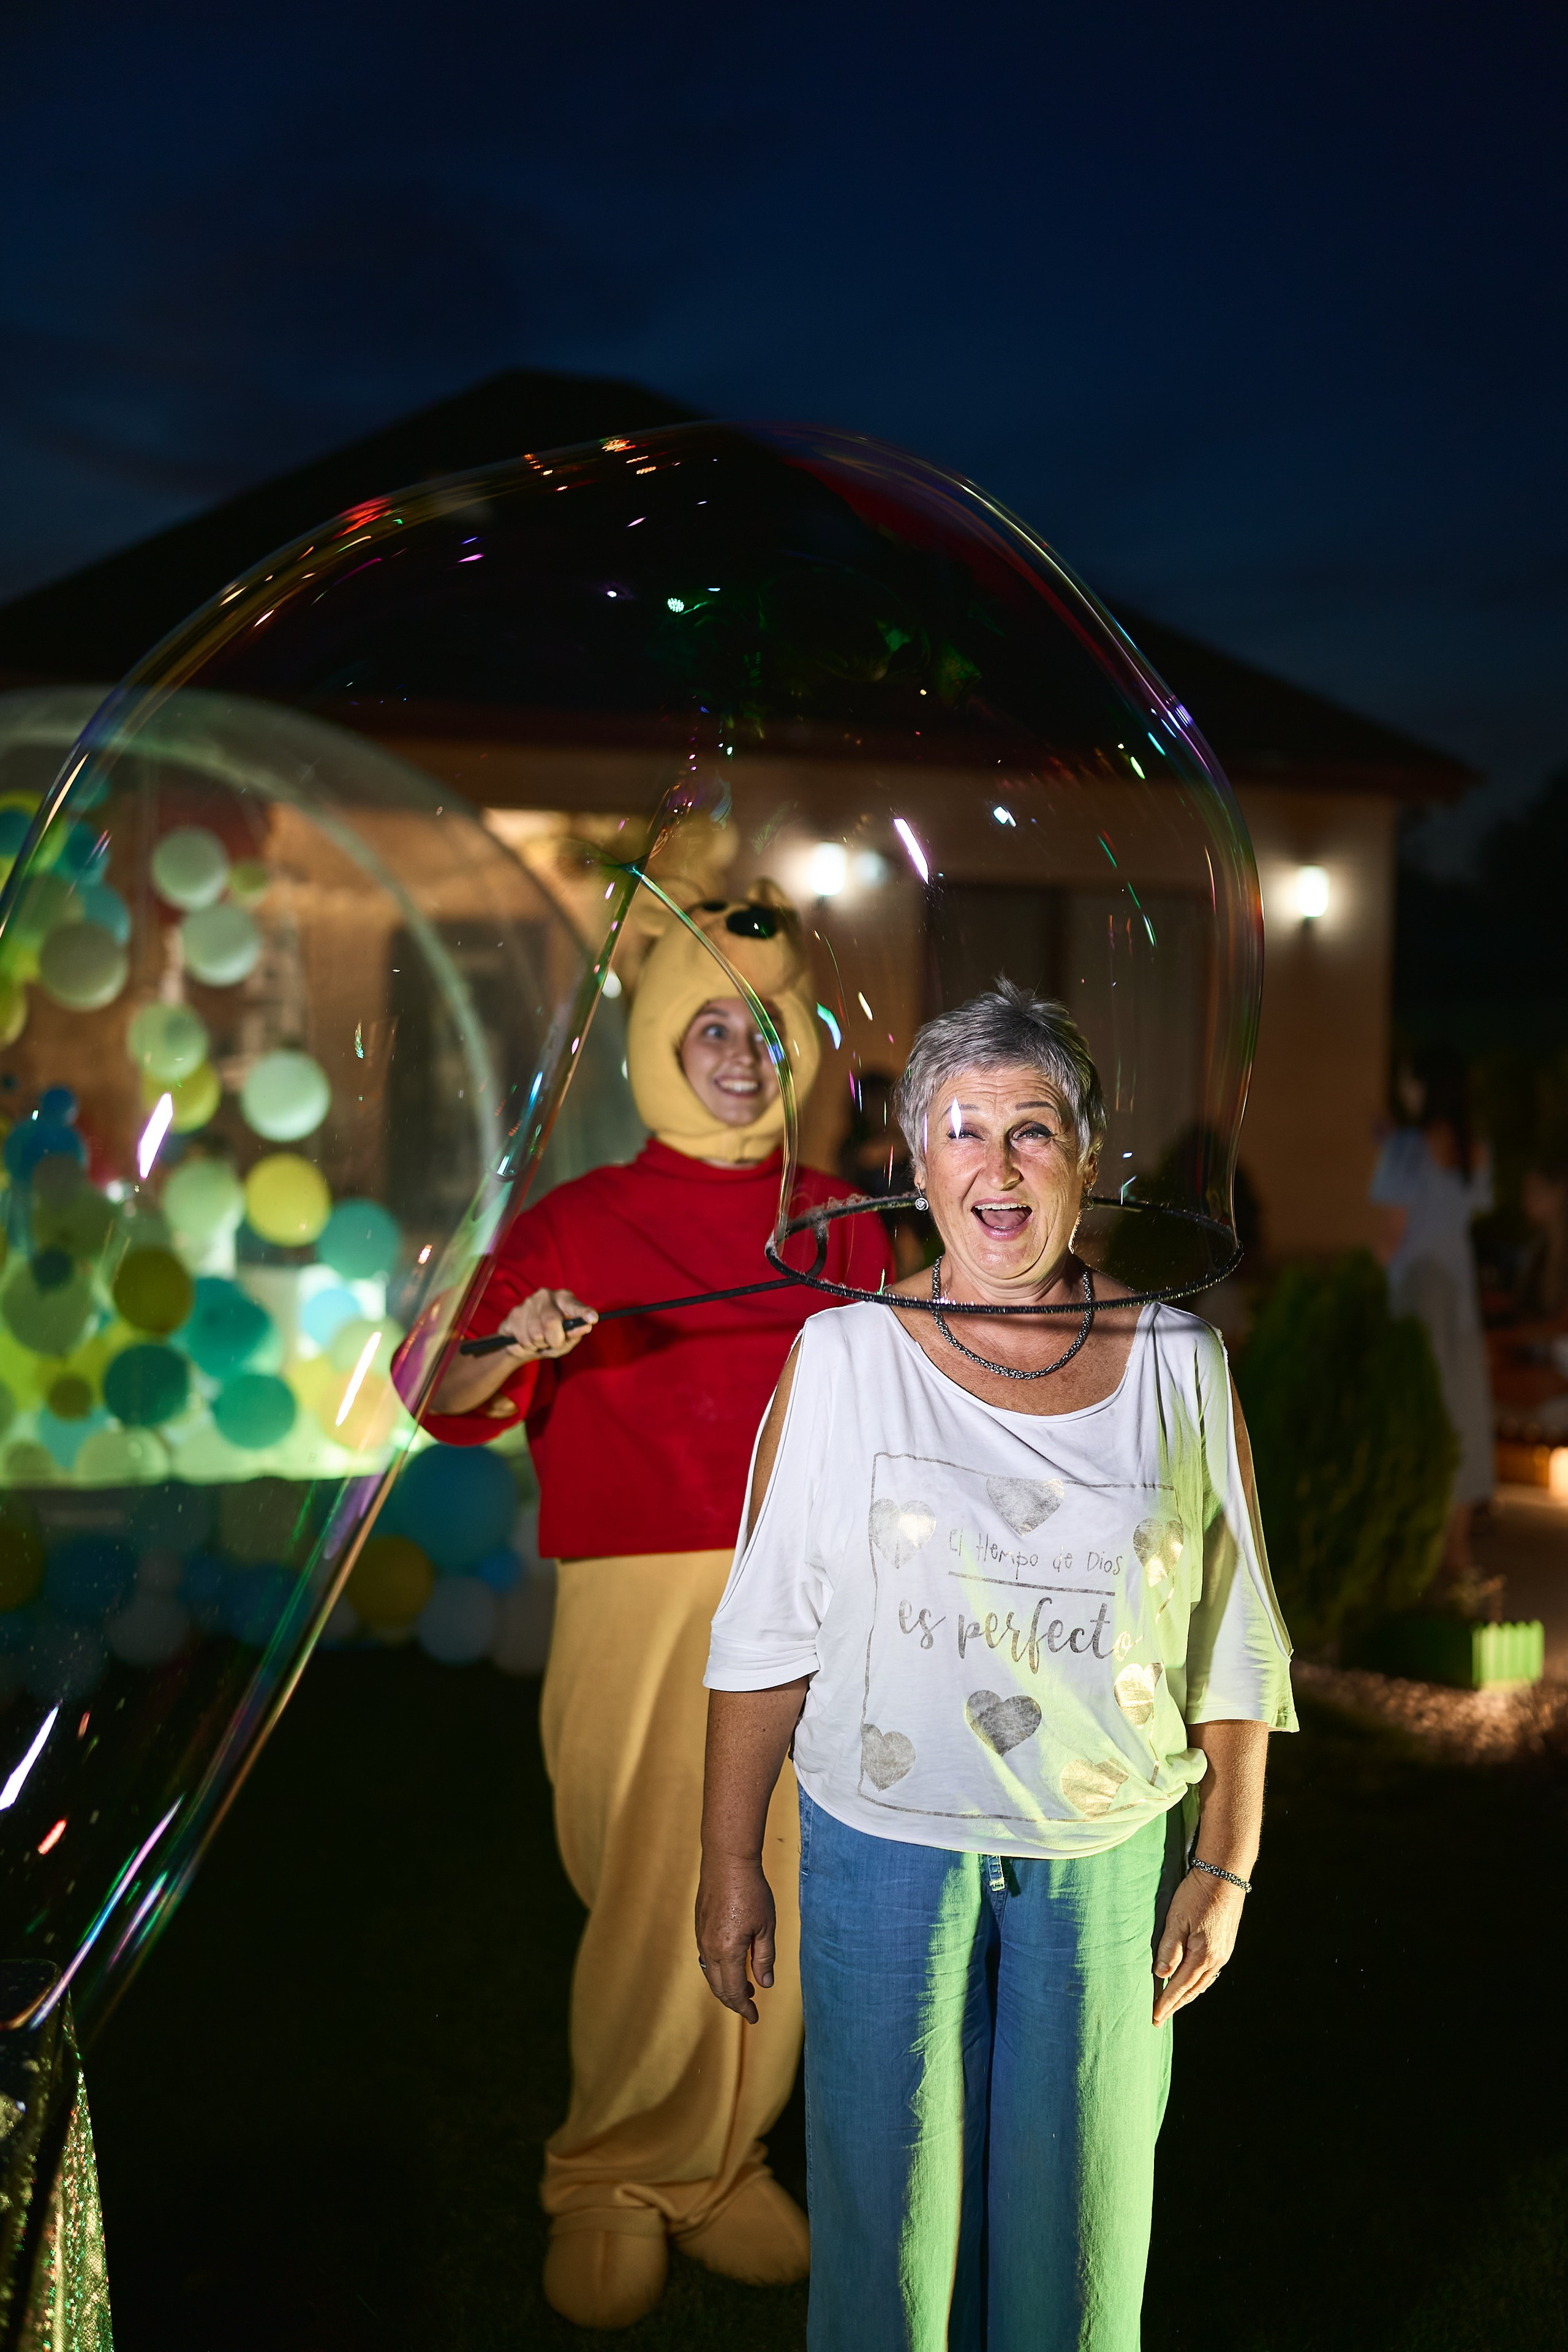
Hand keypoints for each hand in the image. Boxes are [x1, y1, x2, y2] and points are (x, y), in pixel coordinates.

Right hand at [497, 1287, 596, 1360]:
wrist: (522, 1343)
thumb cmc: (550, 1339)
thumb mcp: (565, 1341)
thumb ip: (574, 1334)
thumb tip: (585, 1327)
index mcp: (564, 1299)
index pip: (574, 1305)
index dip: (583, 1312)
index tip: (593, 1319)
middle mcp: (546, 1295)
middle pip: (551, 1322)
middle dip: (554, 1340)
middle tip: (554, 1342)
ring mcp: (528, 1302)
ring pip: (535, 1333)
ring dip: (539, 1344)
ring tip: (539, 1340)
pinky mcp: (514, 1313)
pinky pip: (523, 1337)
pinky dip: (527, 1345)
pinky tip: (527, 1338)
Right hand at [694, 1853, 775, 2024]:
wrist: (727, 1861)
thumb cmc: (751, 1891)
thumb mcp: (766, 1927)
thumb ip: (764, 1958)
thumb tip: (764, 1984)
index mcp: (727, 1951)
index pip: (733, 1991)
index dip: (744, 2007)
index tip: (754, 2017)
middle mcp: (709, 1948)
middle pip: (718, 1986)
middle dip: (734, 2001)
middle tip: (750, 2008)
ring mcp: (701, 1937)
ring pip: (709, 1973)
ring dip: (725, 1985)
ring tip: (745, 1988)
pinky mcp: (699, 1926)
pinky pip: (706, 1957)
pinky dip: (718, 1969)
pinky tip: (731, 1965)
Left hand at [1152, 1867, 1246, 2025]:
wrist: (1224, 1875)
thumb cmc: (1197, 1894)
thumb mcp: (1176, 1919)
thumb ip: (1169, 1949)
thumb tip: (1160, 1976)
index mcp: (1202, 1955)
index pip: (1180, 1987)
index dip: (1166, 2003)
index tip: (1154, 2017)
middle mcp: (1216, 1959)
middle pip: (1192, 1990)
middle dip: (1176, 2005)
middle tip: (1160, 2018)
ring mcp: (1223, 1953)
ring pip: (1203, 1983)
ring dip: (1188, 1996)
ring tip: (1174, 2005)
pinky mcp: (1226, 1945)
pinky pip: (1210, 1973)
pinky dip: (1199, 1983)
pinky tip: (1193, 1984)